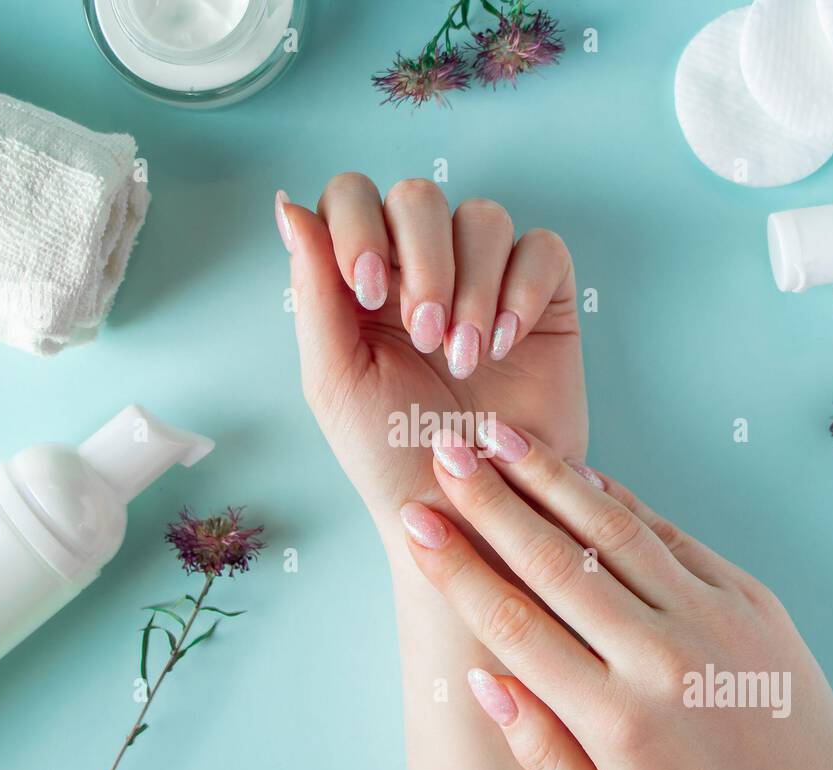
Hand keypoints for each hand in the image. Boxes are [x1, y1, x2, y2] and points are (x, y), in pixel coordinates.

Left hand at [276, 175, 585, 537]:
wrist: (469, 509)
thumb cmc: (390, 456)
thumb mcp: (335, 379)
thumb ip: (314, 291)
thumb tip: (289, 206)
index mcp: (361, 282)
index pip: (352, 198)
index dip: (359, 224)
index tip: (369, 288)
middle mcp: (421, 271)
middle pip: (419, 197)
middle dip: (422, 262)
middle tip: (425, 336)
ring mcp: (485, 281)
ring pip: (484, 218)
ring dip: (472, 286)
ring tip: (464, 360)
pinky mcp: (543, 302)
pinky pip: (543, 249)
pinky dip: (523, 288)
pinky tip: (505, 343)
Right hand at [398, 422, 832, 769]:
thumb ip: (539, 749)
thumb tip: (481, 677)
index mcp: (617, 719)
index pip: (514, 623)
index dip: (456, 565)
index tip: (416, 520)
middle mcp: (662, 658)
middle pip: (556, 561)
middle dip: (491, 499)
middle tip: (443, 449)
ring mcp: (712, 618)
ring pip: (612, 531)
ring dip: (550, 477)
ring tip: (498, 435)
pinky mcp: (748, 595)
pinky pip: (669, 535)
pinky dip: (618, 499)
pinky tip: (578, 470)